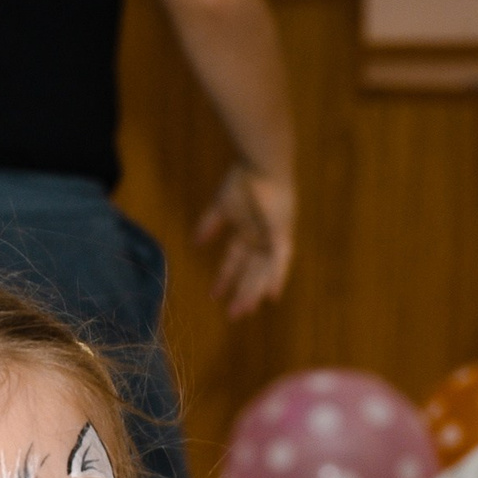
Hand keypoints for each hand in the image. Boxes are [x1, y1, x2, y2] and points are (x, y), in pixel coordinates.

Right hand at [195, 163, 296, 317]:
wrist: (260, 162)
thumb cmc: (242, 179)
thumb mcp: (221, 207)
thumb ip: (209, 225)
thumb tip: (195, 242)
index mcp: (248, 232)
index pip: (236, 261)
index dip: (225, 278)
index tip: (214, 295)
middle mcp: (262, 238)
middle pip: (251, 272)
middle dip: (241, 293)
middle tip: (232, 315)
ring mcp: (273, 237)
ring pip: (264, 271)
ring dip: (254, 292)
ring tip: (245, 311)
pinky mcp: (282, 232)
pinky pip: (281, 259)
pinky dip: (277, 277)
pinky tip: (273, 296)